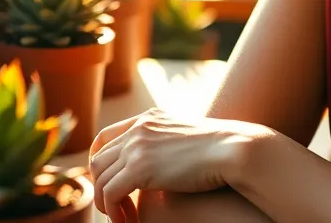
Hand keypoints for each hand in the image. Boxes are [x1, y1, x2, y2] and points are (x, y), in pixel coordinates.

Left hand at [88, 109, 267, 221]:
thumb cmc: (220, 149)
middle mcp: (139, 128)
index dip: (98, 160)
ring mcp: (138, 146)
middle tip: (117, 206)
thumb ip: (169, 143)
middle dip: (102, 185)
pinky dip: (113, 210)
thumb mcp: (187, 138)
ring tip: (122, 217)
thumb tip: (165, 160)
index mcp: (149, 118)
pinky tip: (127, 221)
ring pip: (101, 178)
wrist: (232, 149)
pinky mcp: (139, 167)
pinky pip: (110, 193)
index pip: (105, 137)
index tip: (106, 181)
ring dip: (106, 202)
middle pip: (99, 159)